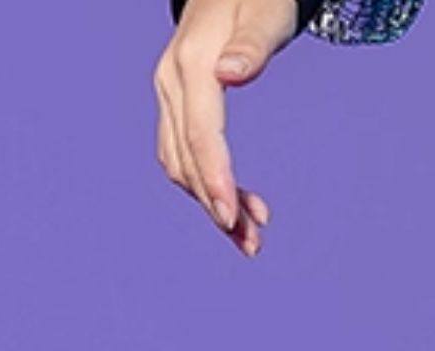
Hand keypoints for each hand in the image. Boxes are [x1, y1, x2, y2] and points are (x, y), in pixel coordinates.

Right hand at [154, 0, 300, 254]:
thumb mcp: (264, 15)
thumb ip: (250, 46)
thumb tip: (229, 73)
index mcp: (192, 63)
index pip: (200, 131)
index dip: (213, 176)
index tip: (231, 218)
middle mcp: (171, 81)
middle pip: (186, 155)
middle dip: (215, 203)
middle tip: (252, 244)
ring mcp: (170, 94)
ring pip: (180, 161)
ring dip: (211, 202)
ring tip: (251, 237)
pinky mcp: (178, 105)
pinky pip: (184, 153)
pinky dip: (207, 183)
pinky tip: (239, 205)